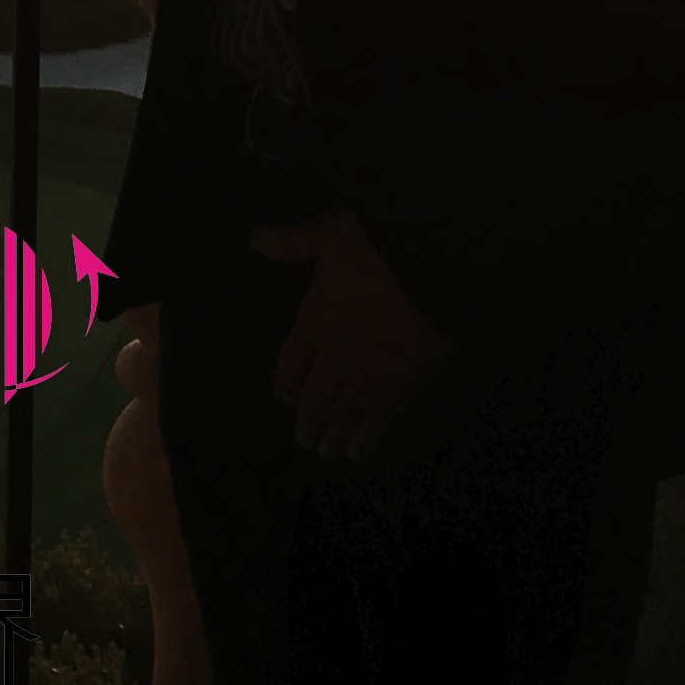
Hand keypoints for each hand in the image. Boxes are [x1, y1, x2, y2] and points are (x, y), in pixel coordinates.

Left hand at [248, 209, 448, 457]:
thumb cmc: (378, 248)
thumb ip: (293, 240)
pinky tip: (359, 452)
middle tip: (305, 438)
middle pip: (314, 400)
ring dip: (332, 435)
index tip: (284, 396)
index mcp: (315, 321)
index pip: (290, 365)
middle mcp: (336, 356)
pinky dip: (365, 439)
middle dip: (308, 422)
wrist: (432, 269)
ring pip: (342, 416)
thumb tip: (253, 235)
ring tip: (326, 450)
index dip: (286, 383)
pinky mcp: (402, 385)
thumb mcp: (330, 233)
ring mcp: (368, 375)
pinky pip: (377, 421)